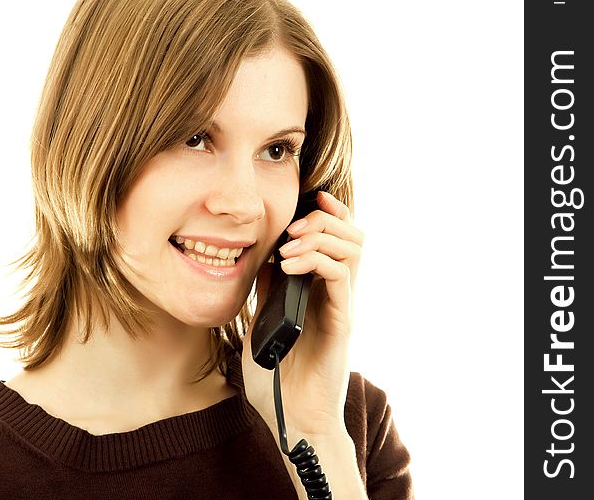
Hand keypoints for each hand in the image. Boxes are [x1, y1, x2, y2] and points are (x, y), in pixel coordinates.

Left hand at [242, 190, 363, 442]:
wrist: (292, 419)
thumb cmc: (278, 376)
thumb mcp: (264, 319)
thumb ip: (270, 289)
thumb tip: (264, 255)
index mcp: (321, 289)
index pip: (339, 237)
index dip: (329, 211)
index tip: (308, 198)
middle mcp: (337, 293)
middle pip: (352, 235)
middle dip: (323, 218)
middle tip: (292, 228)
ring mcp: (342, 306)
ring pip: (353, 249)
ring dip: (320, 236)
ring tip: (289, 246)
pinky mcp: (342, 322)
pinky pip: (340, 277)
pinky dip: (316, 261)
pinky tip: (289, 267)